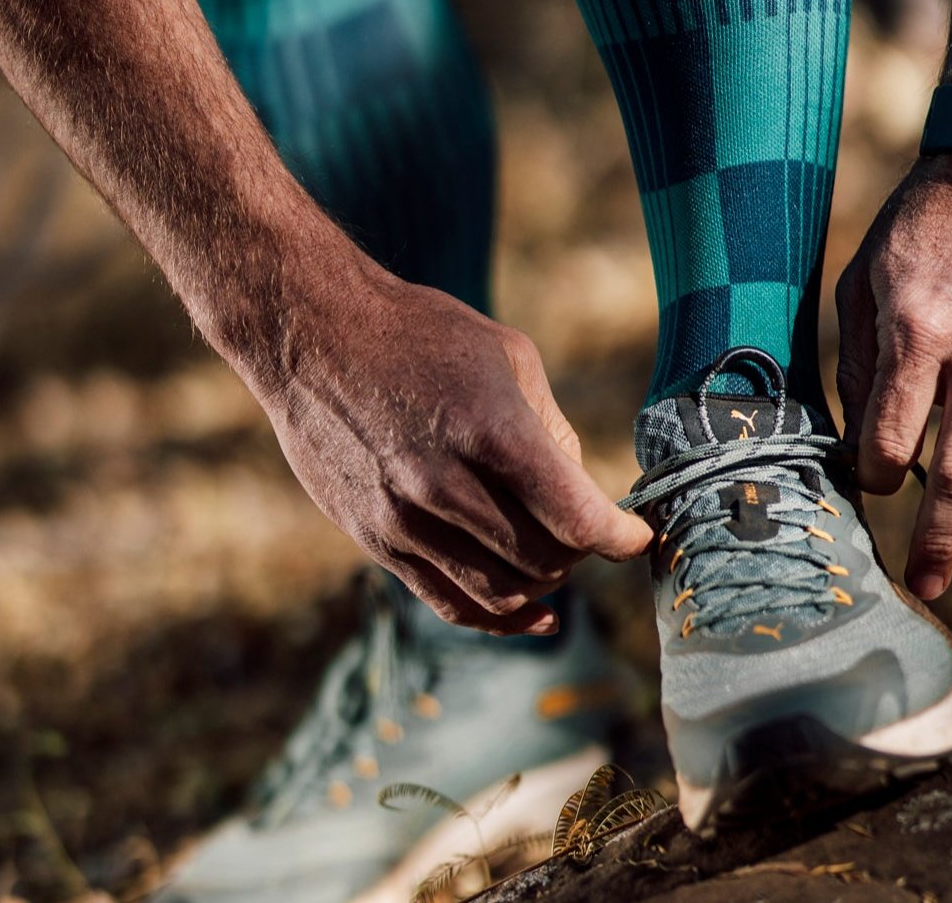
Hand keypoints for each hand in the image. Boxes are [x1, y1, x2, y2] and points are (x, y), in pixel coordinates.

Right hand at [257, 257, 651, 634]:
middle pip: (542, 559)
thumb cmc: (422, 333)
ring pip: (497, 593)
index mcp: (489, 429)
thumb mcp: (509, 355)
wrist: (313, 333)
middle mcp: (443, 483)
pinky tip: (533, 613)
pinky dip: (498, 618)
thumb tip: (577, 491)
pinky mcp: (373, 537)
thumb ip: (551, 430)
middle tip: (591, 533)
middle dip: (582, 554)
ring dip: (543, 586)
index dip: (619, 538)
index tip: (638, 538)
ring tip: (558, 559)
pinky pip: (447, 601)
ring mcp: (402, 518)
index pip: (573, 516)